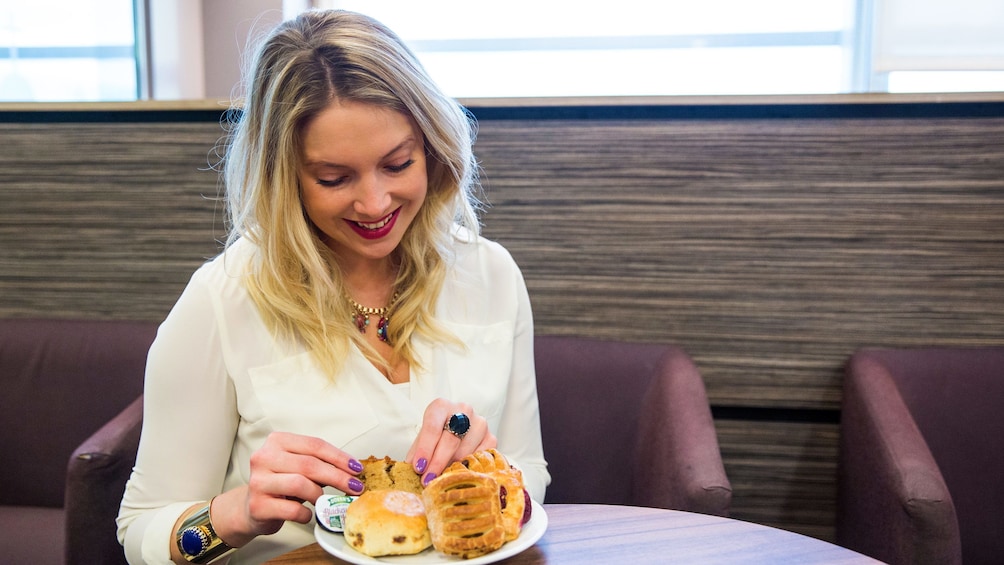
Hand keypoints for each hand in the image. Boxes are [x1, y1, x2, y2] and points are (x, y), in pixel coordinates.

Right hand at [212, 432, 363, 545]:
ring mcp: (258, 481)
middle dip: (338, 477)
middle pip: (310, 464)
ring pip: (301, 484)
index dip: (339, 457)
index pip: (315, 445)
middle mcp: (264, 457)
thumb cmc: (281, 485)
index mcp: (277, 441)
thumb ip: (319, 464)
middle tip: (355, 487)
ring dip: (320, 495)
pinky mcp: (258, 505)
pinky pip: (292, 509)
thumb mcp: (298, 467)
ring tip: (324, 501)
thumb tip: (352, 470)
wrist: (251, 509)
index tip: (357, 468)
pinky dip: (307, 513)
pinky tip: (309, 513)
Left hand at [405, 398, 495, 485]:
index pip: (433, 427)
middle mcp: (463, 410)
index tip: (418, 467)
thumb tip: (410, 472)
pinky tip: (459, 473)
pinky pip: (480, 457)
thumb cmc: (435, 436)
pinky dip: (468, 468)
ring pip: (465, 451)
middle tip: (428, 480)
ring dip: (452, 468)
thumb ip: (416, 454)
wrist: (454, 430)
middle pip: (450, 440)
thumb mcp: (422, 440)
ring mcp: (480, 423)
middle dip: (437, 463)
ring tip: (442, 478)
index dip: (425, 449)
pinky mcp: (491, 437)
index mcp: (441, 406)